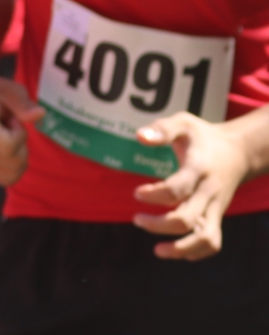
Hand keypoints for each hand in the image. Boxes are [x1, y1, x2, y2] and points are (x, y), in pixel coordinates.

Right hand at [0, 70, 42, 186]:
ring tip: (6, 138)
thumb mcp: (10, 90)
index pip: (9, 147)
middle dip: (22, 146)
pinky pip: (6, 179)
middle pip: (15, 163)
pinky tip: (3, 148)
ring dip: (18, 157)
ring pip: (13, 175)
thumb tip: (40, 115)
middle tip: (10, 128)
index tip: (13, 120)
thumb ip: (24, 103)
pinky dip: (12, 167)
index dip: (21, 134)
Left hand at [132, 113, 252, 259]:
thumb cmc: (203, 137)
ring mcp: (216, 207)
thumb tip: (139, 136)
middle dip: (158, 224)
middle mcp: (209, 192)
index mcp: (198, 169)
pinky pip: (212, 242)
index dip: (154, 195)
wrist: (239, 152)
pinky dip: (195, 252)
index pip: (177, 189)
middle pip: (186, 219)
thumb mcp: (183, 123)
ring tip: (158, 251)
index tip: (136, 193)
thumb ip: (162, 129)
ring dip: (180, 248)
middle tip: (137, 219)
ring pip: (205, 238)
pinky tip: (174, 251)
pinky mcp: (217, 216)